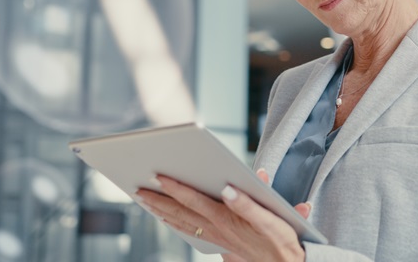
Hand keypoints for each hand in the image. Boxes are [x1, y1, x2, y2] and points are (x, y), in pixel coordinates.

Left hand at [136, 168, 310, 261]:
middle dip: (158, 200)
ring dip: (161, 211)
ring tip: (144, 200)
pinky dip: (174, 224)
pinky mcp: (219, 242)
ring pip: (181, 223)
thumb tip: (229, 188)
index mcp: (226, 219)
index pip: (194, 200)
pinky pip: (189, 231)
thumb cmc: (280, 239)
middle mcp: (217, 228)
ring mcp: (216, 236)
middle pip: (180, 212)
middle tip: (137, 188)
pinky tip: (166, 218)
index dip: (175, 187)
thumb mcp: (271, 219)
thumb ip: (248, 203)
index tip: (158, 176)